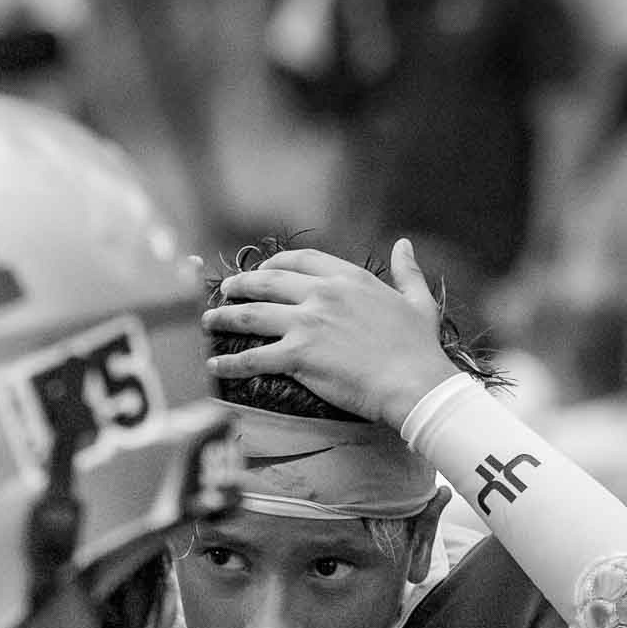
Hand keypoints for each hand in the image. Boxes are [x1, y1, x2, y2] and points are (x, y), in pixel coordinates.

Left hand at [203, 238, 462, 428]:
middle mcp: (322, 294)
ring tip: (208, 322)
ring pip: (251, 315)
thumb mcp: (418, 301)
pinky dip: (229, 363)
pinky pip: (253, 358)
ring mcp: (307, 324)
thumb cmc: (418, 348)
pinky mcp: (297, 356)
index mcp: (348, 278)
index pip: (300, 260)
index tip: (264, 270)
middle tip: (225, 291)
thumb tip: (404, 245)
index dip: (275, 264)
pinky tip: (215, 367)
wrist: (414, 382)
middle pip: (267, 283)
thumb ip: (408, 271)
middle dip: (240, 285)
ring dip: (224, 318)